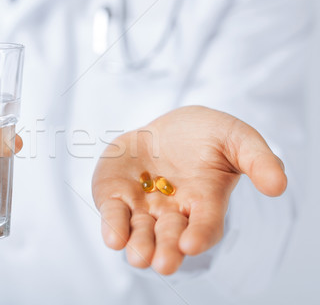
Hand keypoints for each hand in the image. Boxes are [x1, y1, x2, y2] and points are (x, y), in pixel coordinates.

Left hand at [92, 105, 286, 274]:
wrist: (164, 128)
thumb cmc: (205, 135)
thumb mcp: (236, 137)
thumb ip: (257, 159)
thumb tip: (278, 186)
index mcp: (205, 202)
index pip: (205, 224)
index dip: (200, 234)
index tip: (191, 244)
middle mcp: (173, 212)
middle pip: (170, 236)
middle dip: (166, 250)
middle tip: (163, 263)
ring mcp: (143, 207)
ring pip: (140, 232)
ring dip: (138, 245)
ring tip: (138, 257)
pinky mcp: (116, 197)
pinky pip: (114, 214)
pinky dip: (112, 226)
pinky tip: (113, 237)